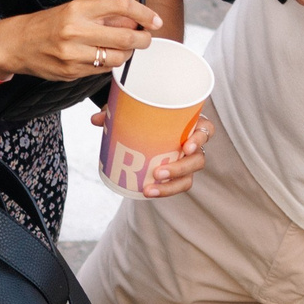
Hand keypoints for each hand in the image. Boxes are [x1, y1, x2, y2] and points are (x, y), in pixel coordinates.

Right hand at [0, 0, 163, 82]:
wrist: (16, 44)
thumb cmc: (47, 24)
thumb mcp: (74, 10)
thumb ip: (105, 14)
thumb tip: (137, 18)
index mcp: (78, 9)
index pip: (121, 5)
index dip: (144, 12)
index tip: (154, 20)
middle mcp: (75, 31)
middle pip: (125, 36)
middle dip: (142, 39)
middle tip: (145, 38)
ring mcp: (73, 55)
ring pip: (117, 58)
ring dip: (126, 54)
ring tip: (122, 49)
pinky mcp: (71, 73)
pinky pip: (102, 71)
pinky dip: (108, 64)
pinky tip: (102, 57)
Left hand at [90, 110, 213, 195]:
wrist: (149, 129)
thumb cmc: (150, 116)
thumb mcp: (135, 111)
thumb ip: (119, 113)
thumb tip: (96, 119)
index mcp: (191, 124)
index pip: (206, 130)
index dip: (200, 139)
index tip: (185, 146)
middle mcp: (193, 145)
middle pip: (198, 159)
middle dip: (181, 168)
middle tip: (158, 172)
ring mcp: (187, 162)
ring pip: (189, 177)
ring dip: (171, 185)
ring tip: (149, 188)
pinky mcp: (178, 175)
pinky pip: (176, 185)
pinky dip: (163, 190)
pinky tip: (147, 192)